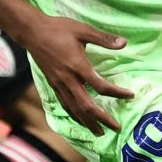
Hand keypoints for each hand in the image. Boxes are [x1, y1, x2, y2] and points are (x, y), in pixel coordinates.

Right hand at [16, 13, 134, 136]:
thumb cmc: (58, 29)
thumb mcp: (83, 30)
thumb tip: (124, 43)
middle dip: (102, 119)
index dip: (117, 93)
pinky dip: (74, 115)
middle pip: (87, 106)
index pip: (100, 86)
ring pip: (74, 109)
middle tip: (116, 128)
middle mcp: (68, 79)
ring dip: (88, 122)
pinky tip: (80, 120)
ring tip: (99, 133)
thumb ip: (103, 39)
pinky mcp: (53, 84)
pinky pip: (64, 104)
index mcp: (78, 66)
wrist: (32, 32)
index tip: (130, 95)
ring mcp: (59, 84)